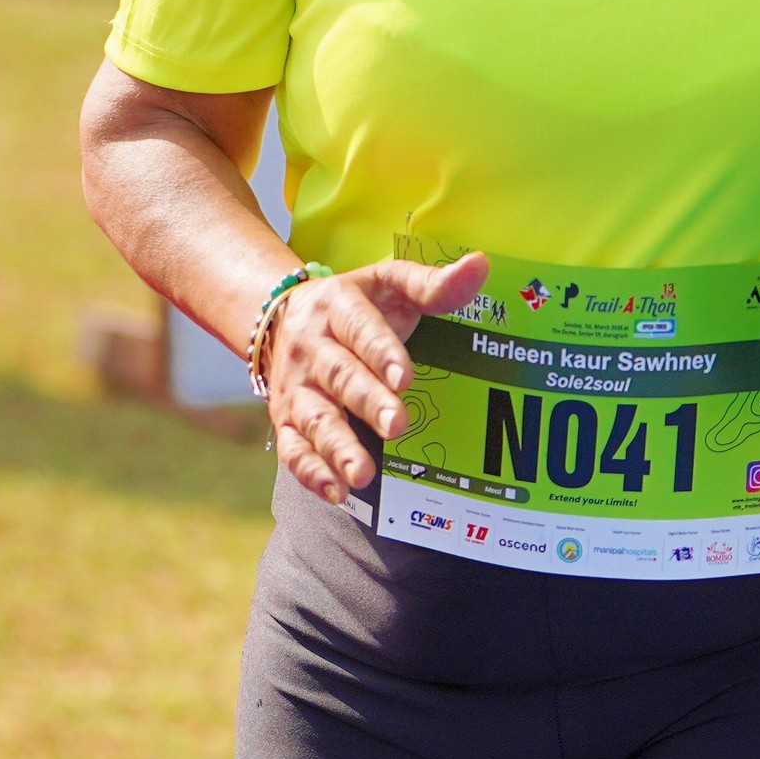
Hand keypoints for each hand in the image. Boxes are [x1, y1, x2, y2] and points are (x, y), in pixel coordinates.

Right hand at [262, 253, 488, 504]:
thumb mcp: (388, 283)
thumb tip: (480, 265)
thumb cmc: (354, 304)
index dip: (382, 352)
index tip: (405, 378)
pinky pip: (293, 448)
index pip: (360, 329)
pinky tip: (337, 493)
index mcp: (338, 307)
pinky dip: (311, 472)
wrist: (279, 317)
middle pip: (339, 376)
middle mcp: (312, 348)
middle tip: (397, 426)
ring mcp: (296, 387)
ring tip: (362, 474)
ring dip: (337, 447)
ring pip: (314, 418)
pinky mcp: (285, 419)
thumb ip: (432, 282)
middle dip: (367, 402)